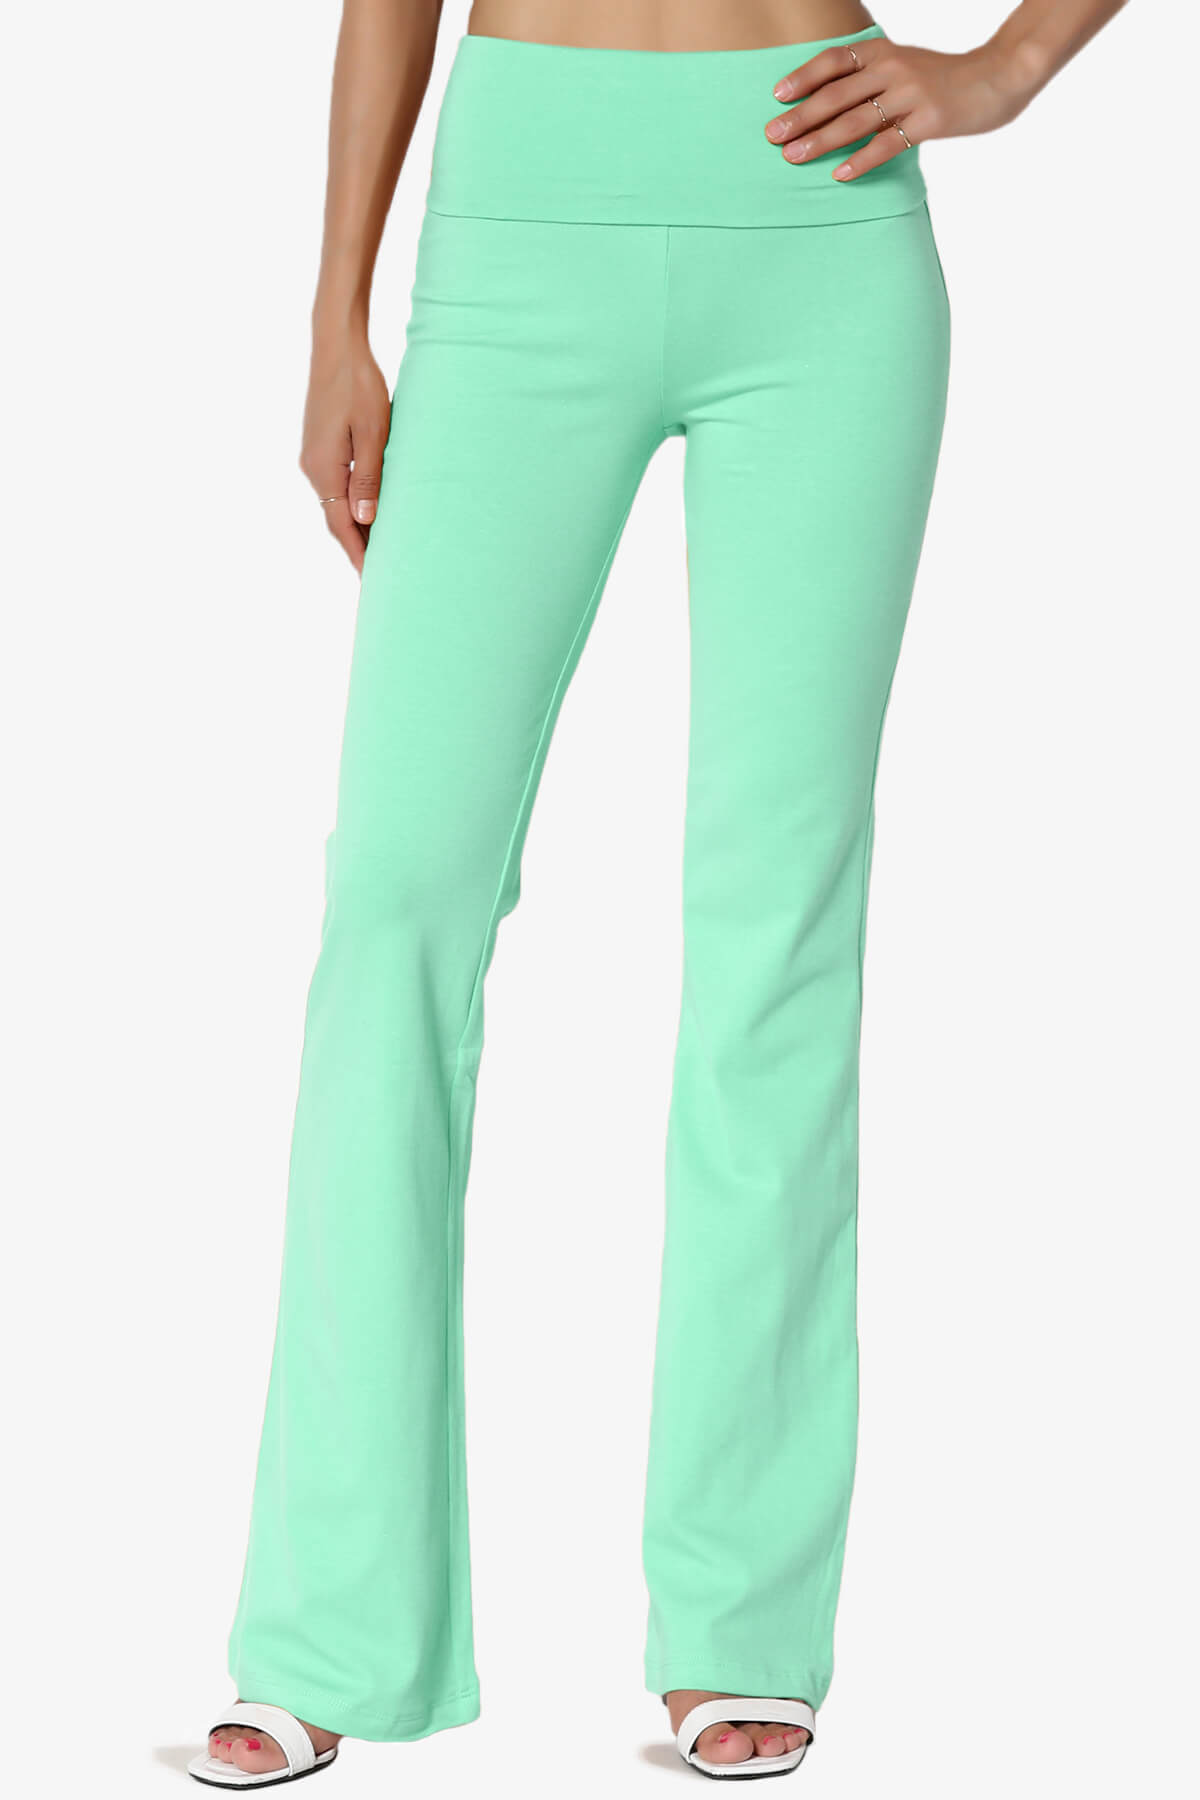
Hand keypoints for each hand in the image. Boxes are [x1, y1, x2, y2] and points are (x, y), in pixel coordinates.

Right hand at [300, 336, 390, 574]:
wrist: (335, 346)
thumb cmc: (359, 384)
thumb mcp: (373, 431)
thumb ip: (369, 477)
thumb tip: (364, 520)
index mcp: (324, 468)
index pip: (343, 525)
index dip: (359, 555)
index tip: (374, 580)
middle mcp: (312, 468)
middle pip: (335, 521)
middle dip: (356, 549)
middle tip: (379, 577)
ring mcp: (313, 457)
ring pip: (335, 505)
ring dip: (354, 529)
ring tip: (377, 551)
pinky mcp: (319, 446)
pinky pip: (335, 487)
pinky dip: (351, 506)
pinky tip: (367, 512)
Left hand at [765, 35, 1032, 181]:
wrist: (998, 77)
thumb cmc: (943, 79)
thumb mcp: (905, 66)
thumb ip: (871, 79)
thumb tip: (826, 103)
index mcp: (884, 53)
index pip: (835, 60)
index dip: (804, 77)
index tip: (776, 96)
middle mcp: (894, 69)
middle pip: (837, 94)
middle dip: (801, 116)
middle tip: (772, 136)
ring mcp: (912, 94)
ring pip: (856, 120)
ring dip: (821, 140)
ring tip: (793, 157)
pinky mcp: (930, 121)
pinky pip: (889, 143)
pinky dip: (862, 160)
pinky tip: (840, 174)